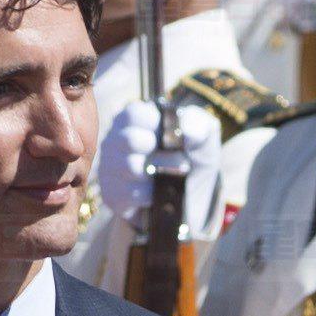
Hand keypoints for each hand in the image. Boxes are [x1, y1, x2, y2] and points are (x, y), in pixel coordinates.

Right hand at [96, 100, 220, 235]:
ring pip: (131, 167)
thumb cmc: (193, 161)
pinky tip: (157, 195)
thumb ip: (200, 125)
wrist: (189, 202)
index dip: (158, 126)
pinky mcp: (112, 195)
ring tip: (170, 178)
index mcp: (134, 119)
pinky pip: (130, 193)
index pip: (135, 113)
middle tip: (179, 162)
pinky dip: (151, 196)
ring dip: (159, 175)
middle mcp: (116, 140)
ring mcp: (111, 168)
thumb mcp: (204, 140)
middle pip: (131, 139)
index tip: (174, 137)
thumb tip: (187, 130)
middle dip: (163, 154)